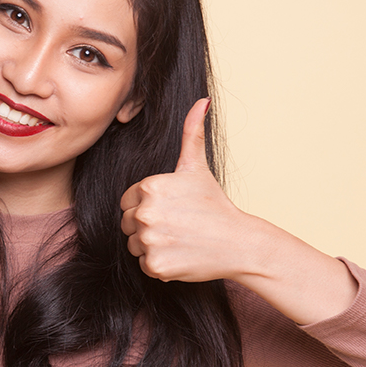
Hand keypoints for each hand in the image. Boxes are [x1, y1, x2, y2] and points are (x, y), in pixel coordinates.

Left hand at [120, 98, 358, 322]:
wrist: (238, 242)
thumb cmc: (215, 204)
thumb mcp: (198, 167)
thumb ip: (191, 133)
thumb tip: (201, 101)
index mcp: (149, 187)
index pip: (127, 201)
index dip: (146, 205)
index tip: (171, 209)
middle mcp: (145, 213)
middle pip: (127, 223)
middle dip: (147, 226)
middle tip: (177, 225)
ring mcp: (149, 241)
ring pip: (134, 245)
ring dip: (152, 245)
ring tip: (179, 239)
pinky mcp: (155, 265)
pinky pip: (145, 264)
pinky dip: (160, 264)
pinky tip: (181, 254)